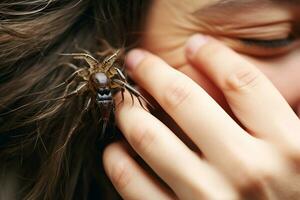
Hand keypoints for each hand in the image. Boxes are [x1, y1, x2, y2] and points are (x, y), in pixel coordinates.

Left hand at [103, 35, 299, 198]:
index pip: (240, 81)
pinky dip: (116, 162)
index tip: (193, 44)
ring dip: (127, 112)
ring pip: (149, 138)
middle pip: (184, 99)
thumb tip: (218, 70)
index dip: (211, 54)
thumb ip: (268, 114)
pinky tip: (116, 150)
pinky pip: (132, 186)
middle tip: (136, 62)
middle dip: (152, 71)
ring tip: (122, 104)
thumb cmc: (291, 192)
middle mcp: (248, 171)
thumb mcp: (297, 150)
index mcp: (287, 146)